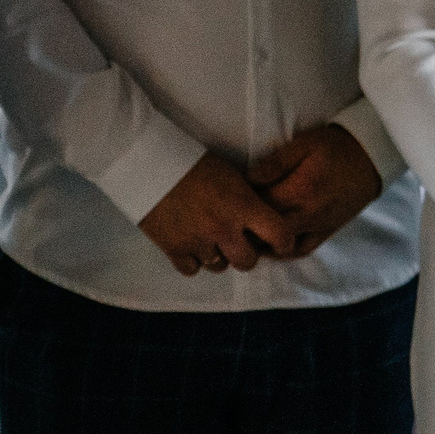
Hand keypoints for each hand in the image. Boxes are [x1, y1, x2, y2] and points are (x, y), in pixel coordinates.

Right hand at [138, 150, 297, 274]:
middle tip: (241, 245)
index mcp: (243, 205)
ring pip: (219, 267)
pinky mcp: (172, 248)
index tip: (281, 243)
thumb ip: (248, 200)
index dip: (284, 242)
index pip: (279, 234)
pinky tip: (192, 246)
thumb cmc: (195, 163)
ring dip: (219, 257)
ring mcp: (197, 240)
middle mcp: (223, 227)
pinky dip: (193, 261)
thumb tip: (263, 217)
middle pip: (247, 262)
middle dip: (247, 255)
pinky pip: (192, 270)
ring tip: (212, 241)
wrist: (150, 163)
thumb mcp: (232, 175)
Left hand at [246, 124, 382, 257]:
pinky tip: (270, 245)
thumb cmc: (336, 146)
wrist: (373, 157)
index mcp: (300, 190)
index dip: (241, 203)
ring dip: (261, 241)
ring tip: (248, 230)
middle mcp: (308, 214)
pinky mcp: (326, 232)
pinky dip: (282, 252)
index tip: (230, 196)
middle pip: (265, 229)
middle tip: (233, 215)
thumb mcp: (305, 144)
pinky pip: (300, 250)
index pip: (259, 206)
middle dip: (246, 225)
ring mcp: (318, 226)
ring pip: (279, 246)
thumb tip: (247, 179)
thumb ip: (275, 162)